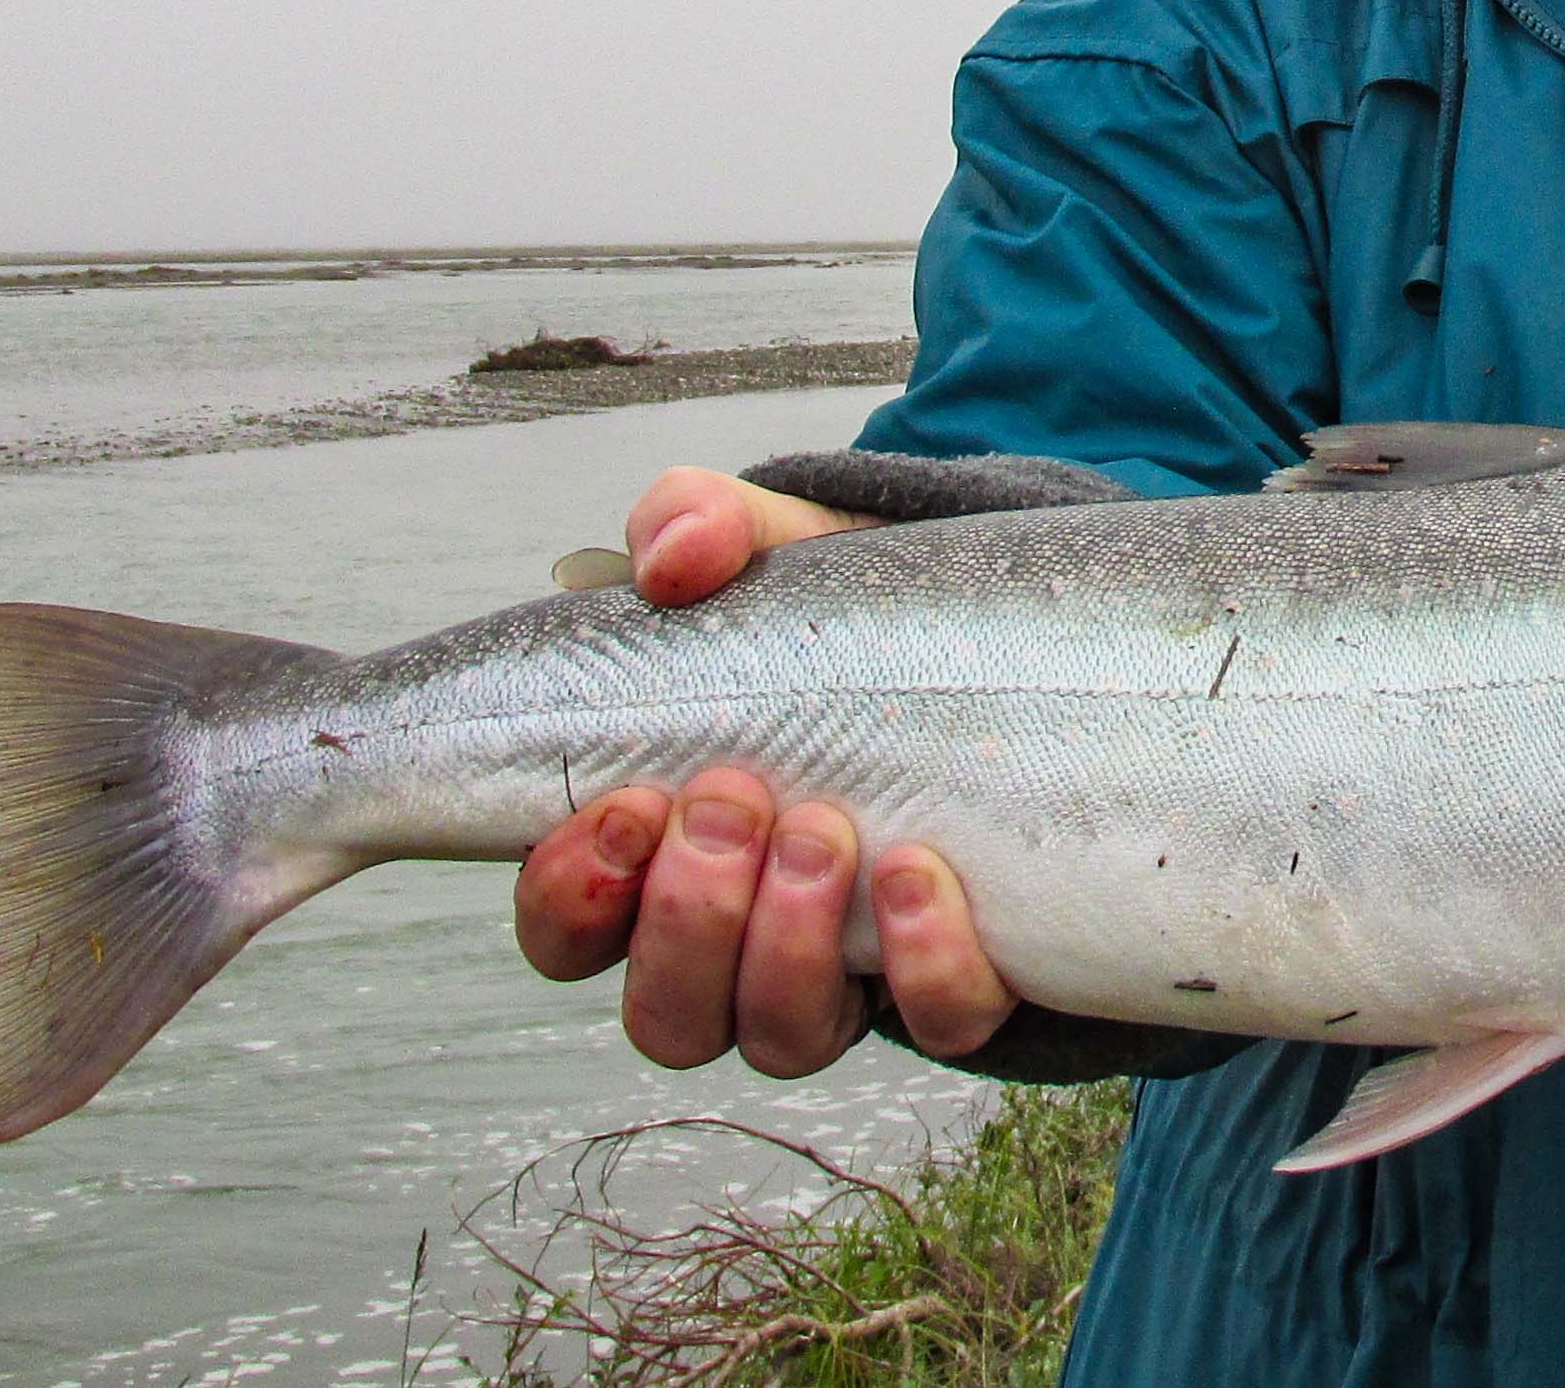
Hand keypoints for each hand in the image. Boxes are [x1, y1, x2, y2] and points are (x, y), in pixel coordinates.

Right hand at [510, 472, 1017, 1069]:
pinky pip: (937, 1024)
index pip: (566, 931)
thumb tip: (673, 554)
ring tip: (825, 828)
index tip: (625, 804)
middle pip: (666, 1016)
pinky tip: (922, 873)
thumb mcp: (771, 552)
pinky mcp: (956, 980)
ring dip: (787, 946)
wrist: (998, 637)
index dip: (573, 895)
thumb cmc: (843, 617)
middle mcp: (738, 944)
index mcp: (656, 858)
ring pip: (779, 1039)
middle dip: (688, 918)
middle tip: (734, 798)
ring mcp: (845, 976)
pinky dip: (924, 966)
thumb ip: (700, 525)